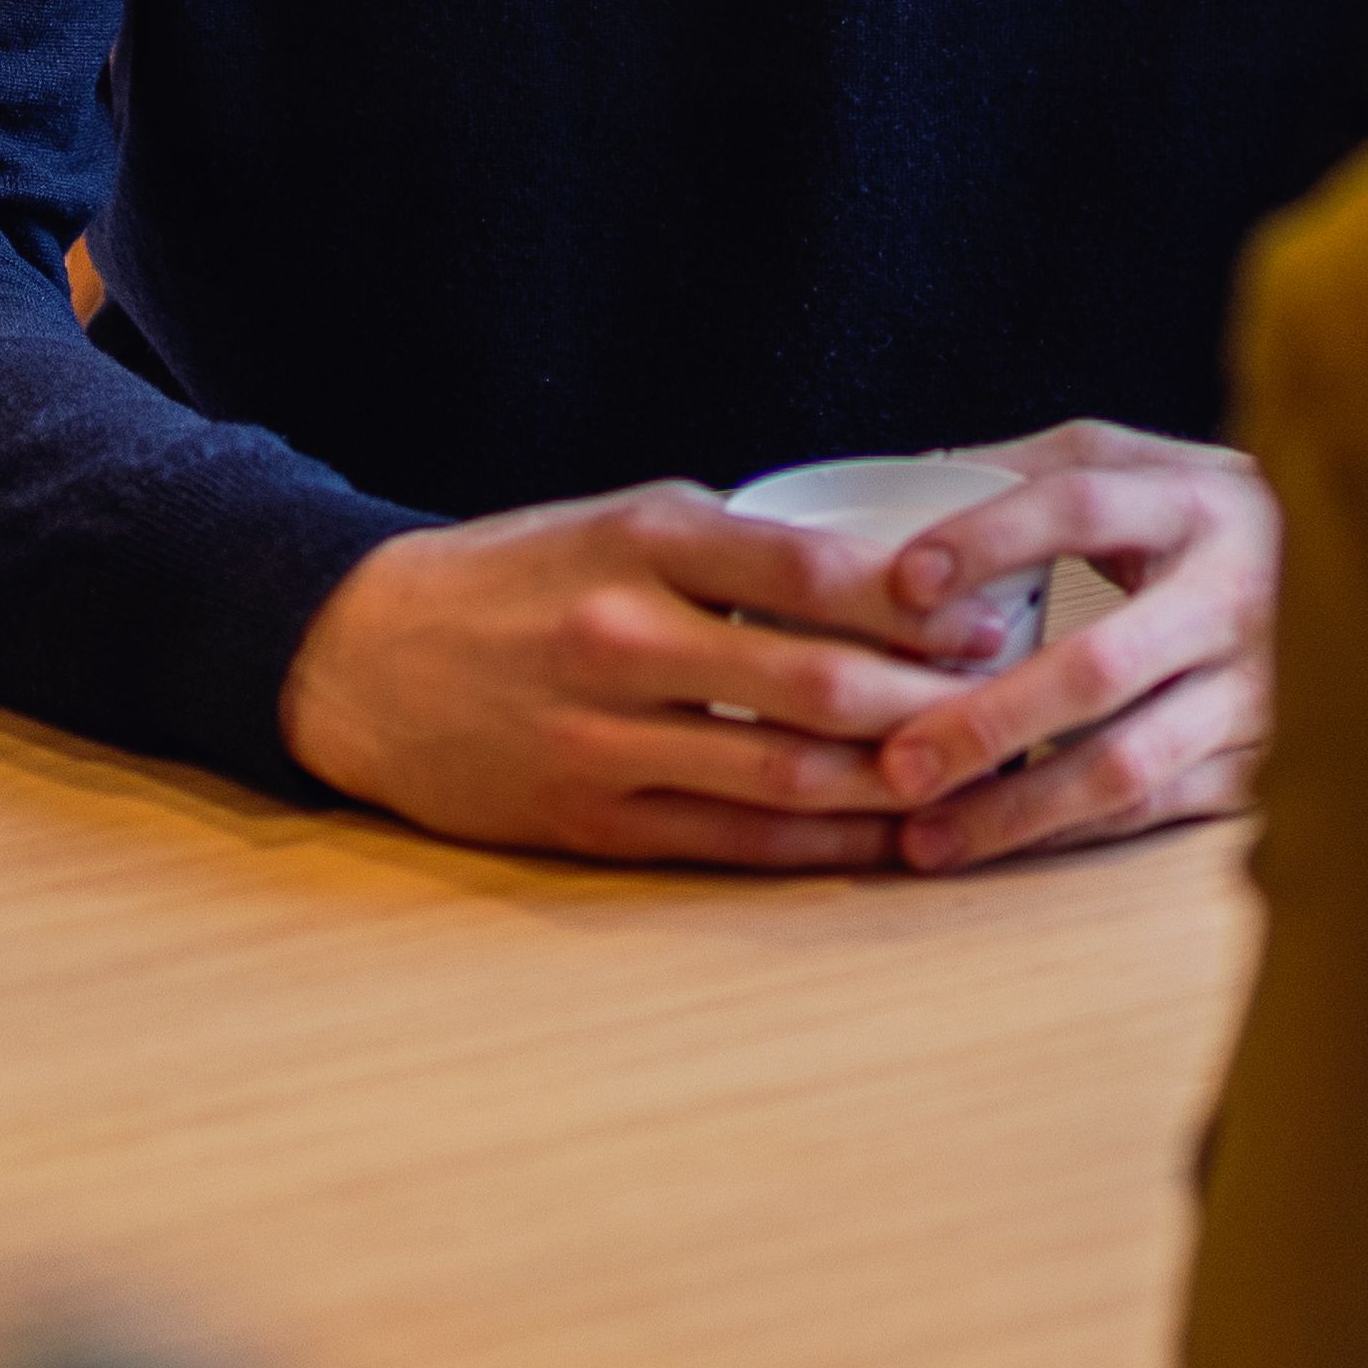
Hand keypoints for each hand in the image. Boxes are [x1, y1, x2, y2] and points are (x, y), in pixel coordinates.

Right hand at [282, 483, 1026, 870]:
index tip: (989, 617)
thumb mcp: (618, 522)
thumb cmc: (516, 577)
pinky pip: (732, 843)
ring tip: (969, 780)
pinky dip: (823, 846)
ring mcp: (601, 737)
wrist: (360, 654)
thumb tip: (892, 580)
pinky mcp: (587, 817)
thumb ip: (736, 548)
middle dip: (928, 704)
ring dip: (891, 785)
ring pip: (785, 776)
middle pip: (815, 686)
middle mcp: (622, 636)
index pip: (809, 570)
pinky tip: (888, 837)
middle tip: (1007, 707)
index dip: (917, 602)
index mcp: (642, 541)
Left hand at [836, 425, 1274, 872]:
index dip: (989, 538)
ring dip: (1017, 809)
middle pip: (1100, 664)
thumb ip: (1023, 468)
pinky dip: (1066, 835)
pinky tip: (994, 846)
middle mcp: (1234, 596)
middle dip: (988, 721)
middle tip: (896, 762)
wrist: (1345, 577)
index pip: (1082, 506)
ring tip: (924, 837)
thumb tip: (905, 478)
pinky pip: (1153, 812)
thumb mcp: (1131, 463)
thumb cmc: (1197, 519)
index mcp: (1195, 501)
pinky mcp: (1261, 762)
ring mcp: (1257, 689)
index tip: (902, 582)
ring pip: (1128, 763)